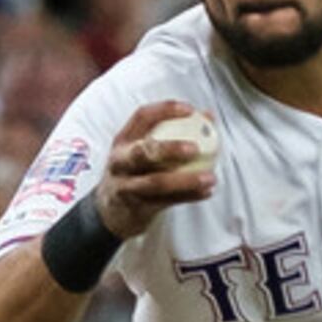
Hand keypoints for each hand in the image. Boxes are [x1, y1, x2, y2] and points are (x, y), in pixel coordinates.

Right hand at [94, 102, 219, 237]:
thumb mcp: (143, 150)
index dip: (165, 111)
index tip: (190, 110)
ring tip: (210, 177)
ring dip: (186, 180)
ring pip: (156, 182)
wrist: (112, 211)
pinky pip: (166, 202)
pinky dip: (188, 196)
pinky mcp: (136, 207)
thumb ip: (173, 132)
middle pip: (142, 152)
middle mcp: (120, 161)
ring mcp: (125, 186)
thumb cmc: (135, 172)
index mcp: (123, 140)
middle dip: (169, 148)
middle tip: (195, 148)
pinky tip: (206, 192)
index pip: (141, 118)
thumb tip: (208, 116)